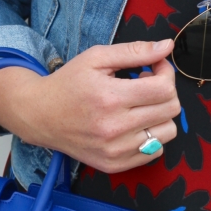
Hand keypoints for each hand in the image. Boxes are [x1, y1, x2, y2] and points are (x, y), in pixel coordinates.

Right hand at [0, 39, 179, 171]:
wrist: (40, 115)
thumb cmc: (68, 83)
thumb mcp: (97, 57)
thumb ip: (135, 51)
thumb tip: (167, 46)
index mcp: (110, 98)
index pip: (164, 88)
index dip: (166, 72)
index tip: (155, 67)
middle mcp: (114, 128)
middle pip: (170, 109)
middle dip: (165, 90)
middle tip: (147, 83)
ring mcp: (115, 151)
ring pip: (167, 132)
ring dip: (161, 114)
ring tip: (141, 104)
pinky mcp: (114, 164)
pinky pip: (154, 152)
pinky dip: (151, 135)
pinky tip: (134, 122)